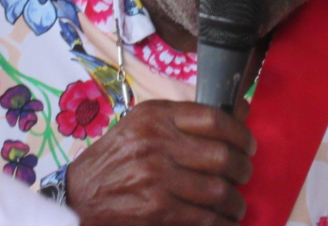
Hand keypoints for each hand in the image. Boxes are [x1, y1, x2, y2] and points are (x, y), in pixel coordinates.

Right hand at [66, 100, 255, 225]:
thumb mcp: (145, 124)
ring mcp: (156, 177)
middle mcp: (156, 143)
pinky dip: (220, 222)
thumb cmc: (117, 157)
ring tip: (236, 204)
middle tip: (245, 175)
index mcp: (156, 116)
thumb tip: (242, 111)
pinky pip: (202, 218)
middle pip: (222, 156)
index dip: (241, 134)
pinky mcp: (155, 209)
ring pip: (217, 191)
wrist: (79, 194)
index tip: (249, 145)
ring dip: (235, 202)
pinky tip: (223, 221)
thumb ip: (187, 118)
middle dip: (243, 170)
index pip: (215, 119)